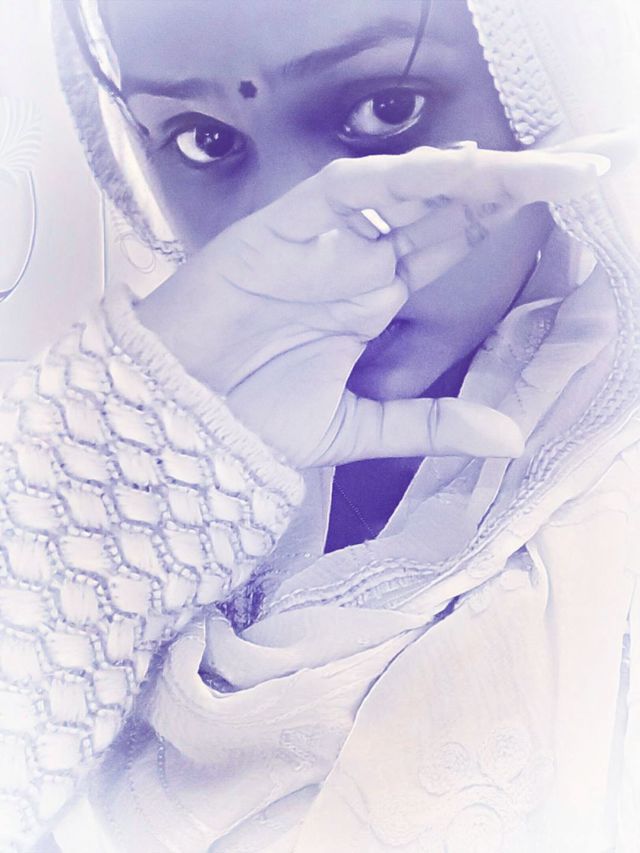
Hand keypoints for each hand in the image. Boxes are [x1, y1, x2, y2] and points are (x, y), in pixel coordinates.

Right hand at [137, 131, 631, 467]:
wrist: (178, 420)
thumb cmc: (250, 419)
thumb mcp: (358, 428)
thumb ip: (431, 425)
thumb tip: (511, 439)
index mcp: (375, 301)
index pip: (454, 247)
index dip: (511, 224)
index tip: (572, 214)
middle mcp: (357, 264)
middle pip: (447, 211)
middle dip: (514, 187)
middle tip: (585, 165)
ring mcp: (324, 245)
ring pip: (407, 190)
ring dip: (474, 176)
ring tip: (545, 167)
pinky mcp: (283, 231)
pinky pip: (347, 191)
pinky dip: (398, 178)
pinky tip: (453, 171)